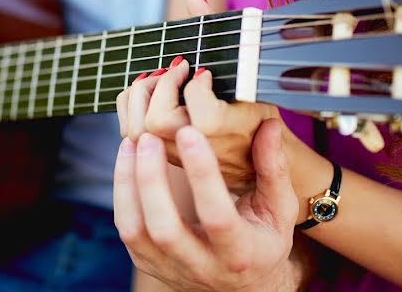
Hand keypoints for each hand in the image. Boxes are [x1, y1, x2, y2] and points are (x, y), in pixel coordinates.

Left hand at [114, 119, 301, 290]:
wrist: (242, 288)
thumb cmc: (263, 241)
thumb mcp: (279, 210)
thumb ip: (274, 169)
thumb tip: (270, 126)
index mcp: (239, 253)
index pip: (217, 217)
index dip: (202, 174)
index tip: (189, 132)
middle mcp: (202, 266)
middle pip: (165, 229)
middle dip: (152, 179)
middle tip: (149, 136)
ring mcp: (169, 267)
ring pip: (135, 230)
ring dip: (128, 183)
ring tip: (132, 142)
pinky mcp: (147, 262)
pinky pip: (126, 228)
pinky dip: (122, 190)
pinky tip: (128, 158)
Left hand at [117, 0, 278, 192]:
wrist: (257, 158)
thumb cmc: (255, 111)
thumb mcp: (244, 70)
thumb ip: (216, 29)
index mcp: (219, 130)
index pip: (192, 96)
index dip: (195, 78)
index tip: (206, 73)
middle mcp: (192, 148)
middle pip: (153, 117)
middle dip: (161, 84)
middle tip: (179, 68)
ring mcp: (172, 155)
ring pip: (134, 127)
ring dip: (142, 92)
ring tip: (164, 77)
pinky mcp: (159, 156)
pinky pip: (129, 131)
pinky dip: (133, 103)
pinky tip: (154, 89)